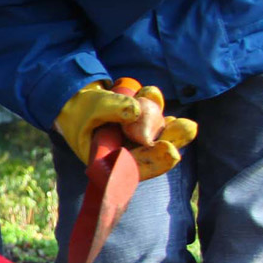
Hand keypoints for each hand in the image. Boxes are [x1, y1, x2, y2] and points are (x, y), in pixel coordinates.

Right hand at [55, 79, 196, 180]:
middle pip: (154, 152)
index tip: (171, 150)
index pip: (136, 168)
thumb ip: (112, 108)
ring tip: (145, 96)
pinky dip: (154, 103)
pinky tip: (147, 94)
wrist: (74, 98)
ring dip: (159, 114)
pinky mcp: (142, 125)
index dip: (155, 161)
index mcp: (109, 162)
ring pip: (158, 131)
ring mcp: (136, 140)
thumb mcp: (91, 106)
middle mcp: (126, 154)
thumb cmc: (77, 107)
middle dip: (172, 138)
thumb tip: (136, 112)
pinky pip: (157, 116)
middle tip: (188, 127)